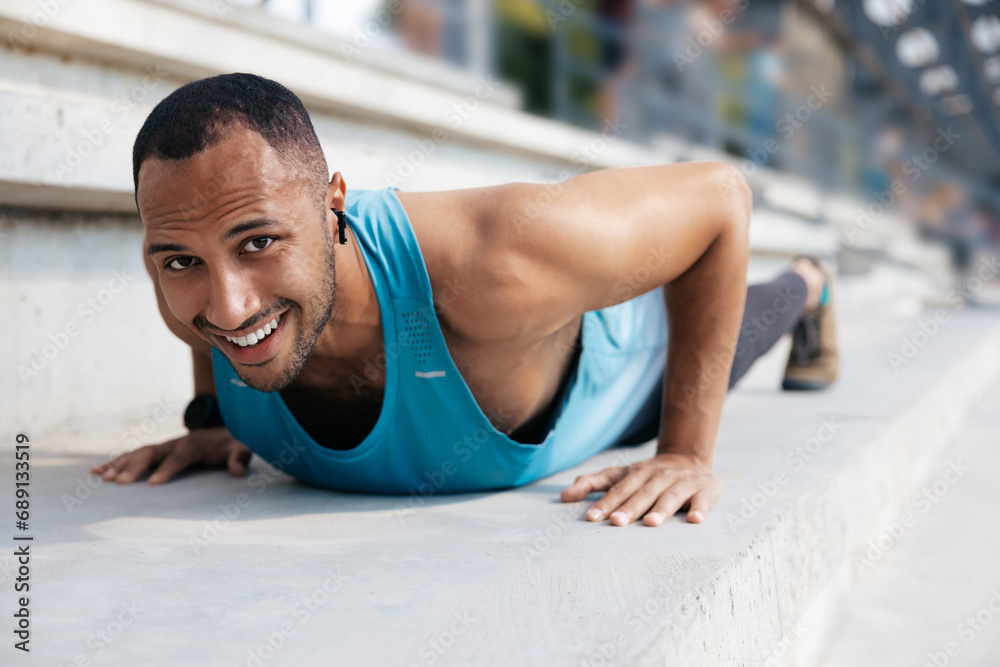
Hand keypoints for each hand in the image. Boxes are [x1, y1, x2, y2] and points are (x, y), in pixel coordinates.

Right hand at [90, 427, 251, 484]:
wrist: (225, 432)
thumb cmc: (232, 444)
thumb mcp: (241, 449)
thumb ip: (240, 458)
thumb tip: (238, 470)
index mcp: (196, 444)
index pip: (180, 456)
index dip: (167, 469)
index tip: (152, 483)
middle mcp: (175, 443)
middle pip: (152, 453)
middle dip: (135, 467)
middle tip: (118, 482)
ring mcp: (164, 446)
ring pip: (138, 453)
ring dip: (120, 464)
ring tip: (101, 477)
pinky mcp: (156, 451)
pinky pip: (133, 455)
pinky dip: (115, 462)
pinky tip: (96, 471)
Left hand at [559, 452, 721, 526]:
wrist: (690, 459)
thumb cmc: (648, 475)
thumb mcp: (621, 475)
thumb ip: (593, 483)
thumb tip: (563, 496)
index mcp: (637, 474)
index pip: (618, 489)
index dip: (604, 503)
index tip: (590, 517)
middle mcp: (659, 476)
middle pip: (642, 493)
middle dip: (629, 507)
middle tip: (616, 522)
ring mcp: (683, 483)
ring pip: (670, 496)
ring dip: (661, 509)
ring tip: (651, 523)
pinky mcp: (705, 490)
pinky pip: (703, 500)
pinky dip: (700, 509)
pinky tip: (694, 519)